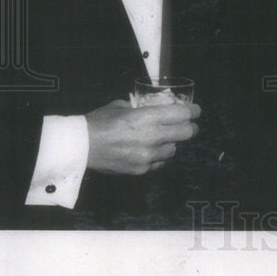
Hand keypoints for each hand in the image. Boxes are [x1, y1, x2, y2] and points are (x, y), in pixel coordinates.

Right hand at [86, 99, 200, 174]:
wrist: (80, 147)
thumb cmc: (99, 122)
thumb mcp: (121, 106)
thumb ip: (140, 108)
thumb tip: (152, 107)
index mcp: (149, 117)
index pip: (184, 114)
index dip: (193, 111)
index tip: (196, 111)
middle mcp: (153, 137)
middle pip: (186, 133)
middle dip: (191, 128)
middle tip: (190, 125)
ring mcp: (148, 155)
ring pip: (174, 150)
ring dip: (172, 143)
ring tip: (164, 139)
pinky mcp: (141, 169)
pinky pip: (159, 163)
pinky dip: (159, 157)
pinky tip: (151, 151)